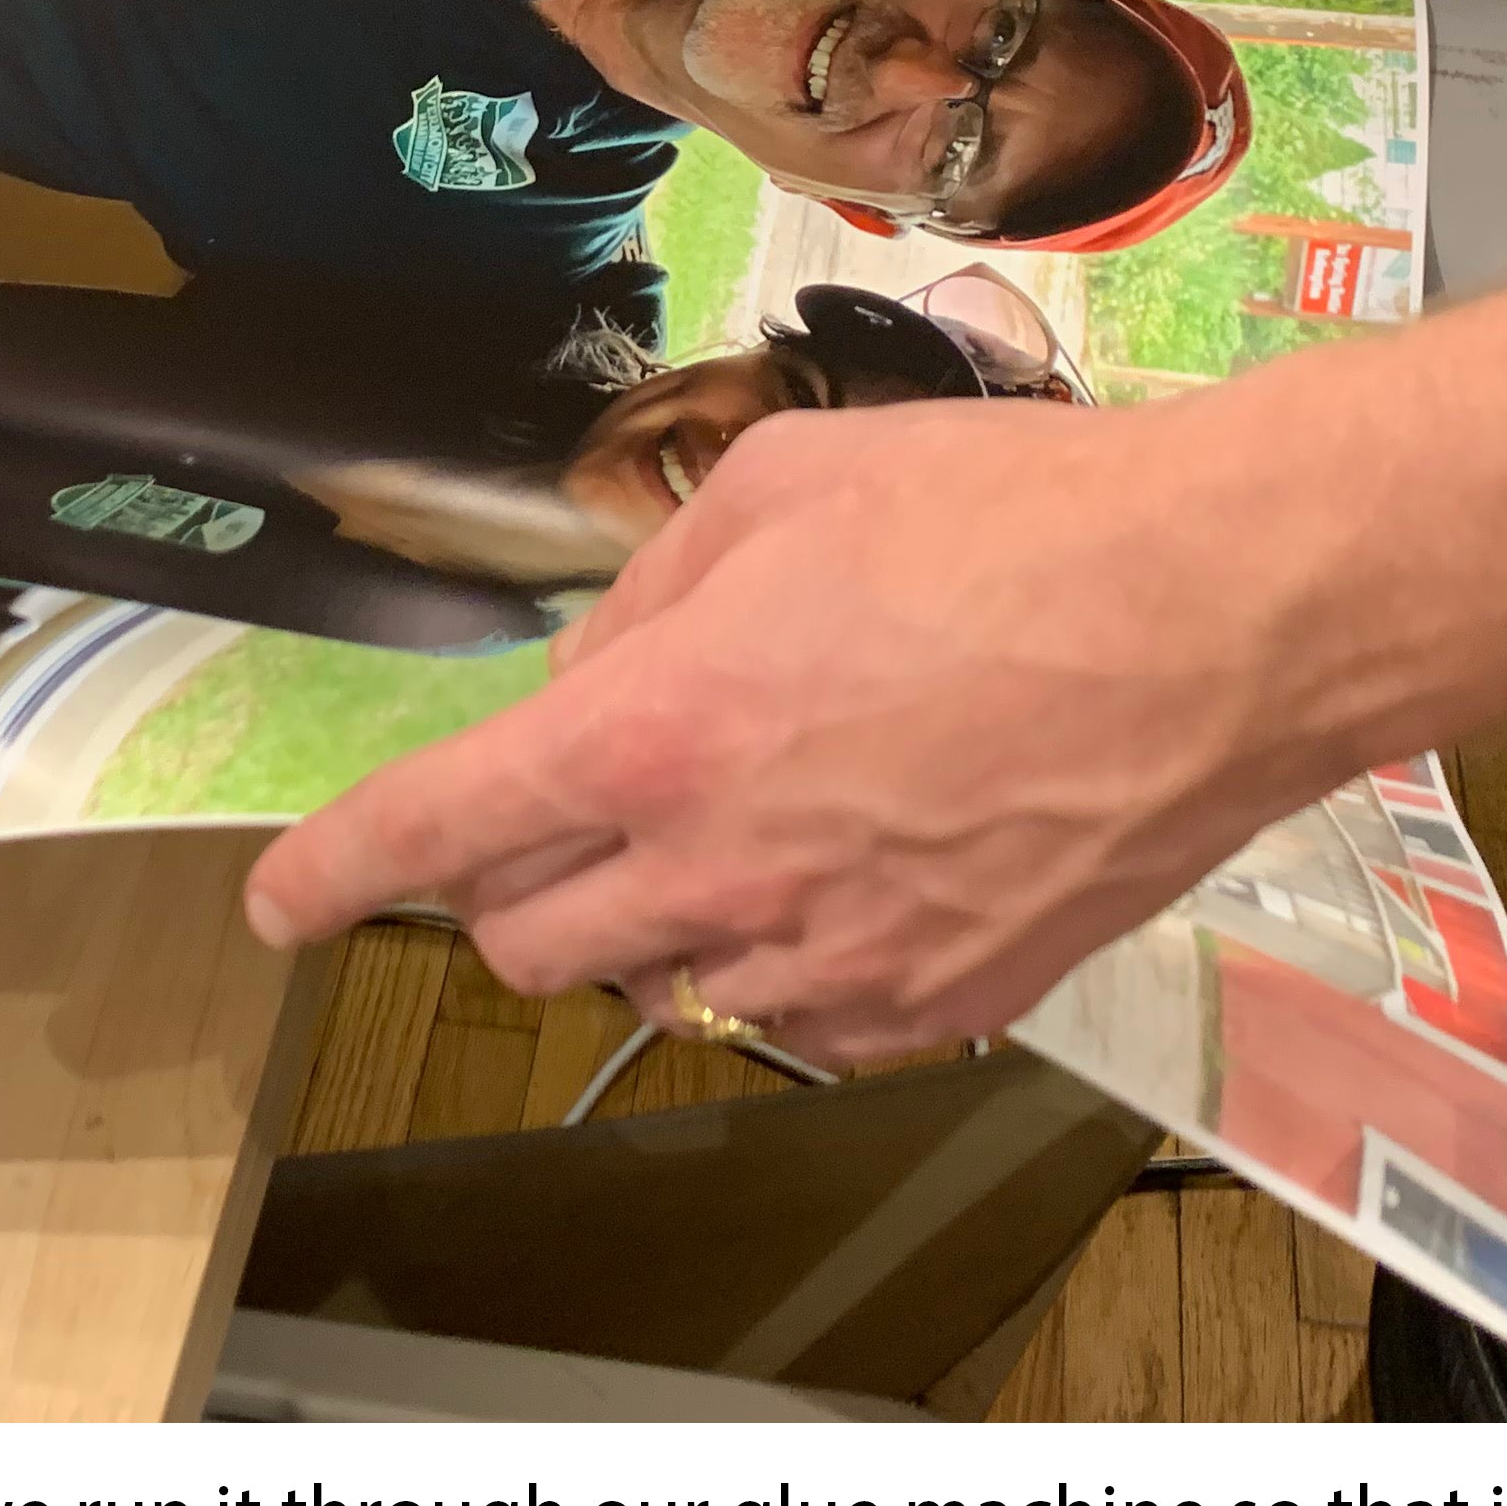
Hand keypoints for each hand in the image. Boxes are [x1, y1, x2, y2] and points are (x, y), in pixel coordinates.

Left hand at [241, 387, 1372, 1062]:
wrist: (1224, 616)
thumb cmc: (1020, 522)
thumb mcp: (786, 483)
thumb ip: (650, 591)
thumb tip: (596, 668)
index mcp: (658, 729)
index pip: (434, 833)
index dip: (330, 872)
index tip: (282, 899)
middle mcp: (722, 869)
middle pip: (527, 943)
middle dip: (514, 884)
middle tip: (582, 805)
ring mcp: (830, 957)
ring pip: (661, 992)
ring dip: (658, 919)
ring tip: (760, 811)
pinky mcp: (933, 1008)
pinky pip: (798, 1023)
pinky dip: (787, 961)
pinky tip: (857, 864)